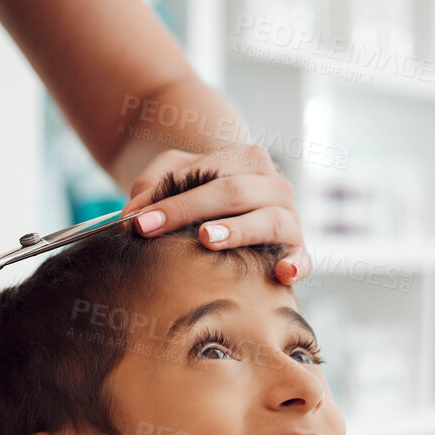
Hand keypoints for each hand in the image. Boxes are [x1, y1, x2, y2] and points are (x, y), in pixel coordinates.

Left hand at [117, 144, 308, 284]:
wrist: (244, 209)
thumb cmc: (206, 193)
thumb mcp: (177, 177)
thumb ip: (153, 186)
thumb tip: (130, 215)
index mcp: (248, 160)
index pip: (209, 172)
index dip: (172, 197)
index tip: (136, 221)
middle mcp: (274, 185)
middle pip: (233, 193)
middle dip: (188, 210)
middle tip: (151, 230)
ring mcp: (290, 217)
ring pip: (267, 220)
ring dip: (237, 231)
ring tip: (206, 238)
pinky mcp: (298, 249)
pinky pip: (303, 257)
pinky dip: (296, 265)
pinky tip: (281, 274)